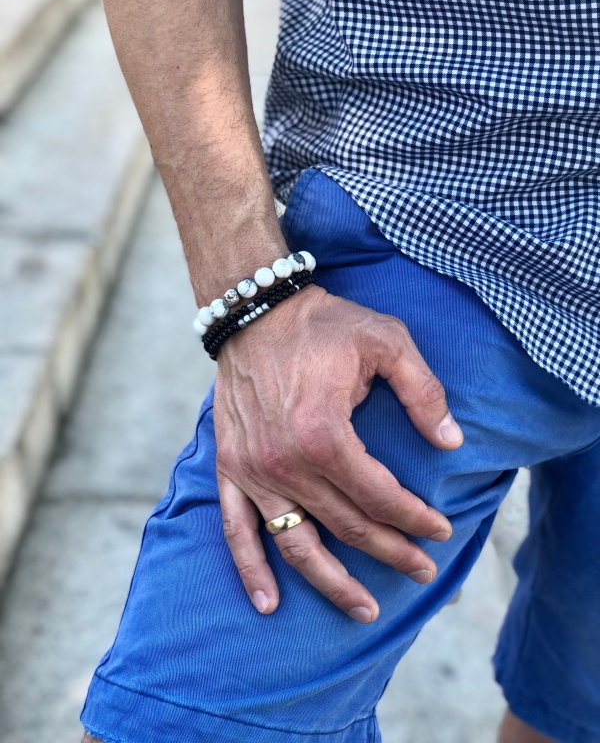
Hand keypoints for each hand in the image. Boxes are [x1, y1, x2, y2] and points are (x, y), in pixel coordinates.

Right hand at [214, 285, 462, 622]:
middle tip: (422, 571)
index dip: (415, 519)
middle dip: (392, 553)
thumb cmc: (322, 325)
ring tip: (365, 609)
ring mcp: (254, 471)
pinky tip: (269, 602)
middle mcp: (286, 463)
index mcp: (326, 434)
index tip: (440, 530)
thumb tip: (451, 443)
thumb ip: (423, 391)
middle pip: (348, 526)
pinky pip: (236, 529)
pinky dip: (251, 569)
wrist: (255, 311)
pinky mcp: (231, 468)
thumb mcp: (386, 340)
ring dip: (332, 582)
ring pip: (297, 543)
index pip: (380, 496)